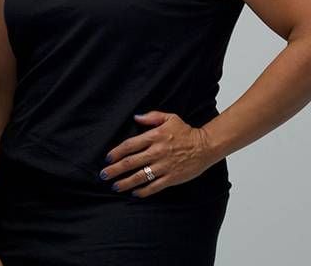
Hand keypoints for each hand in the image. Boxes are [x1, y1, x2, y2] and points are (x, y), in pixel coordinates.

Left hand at [100, 112, 218, 197]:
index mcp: (154, 136)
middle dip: (115, 169)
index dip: (117, 152)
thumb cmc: (186, 132)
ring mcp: (164, 166)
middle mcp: (157, 152)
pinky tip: (135, 193)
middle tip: (104, 175)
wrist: (205, 146)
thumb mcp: (169, 118)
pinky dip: (143, 191)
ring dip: (126, 182)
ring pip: (140, 176)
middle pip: (131, 162)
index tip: (108, 158)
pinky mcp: (172, 178)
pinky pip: (154, 186)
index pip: (130, 145)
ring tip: (115, 186)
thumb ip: (151, 117)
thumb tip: (136, 117)